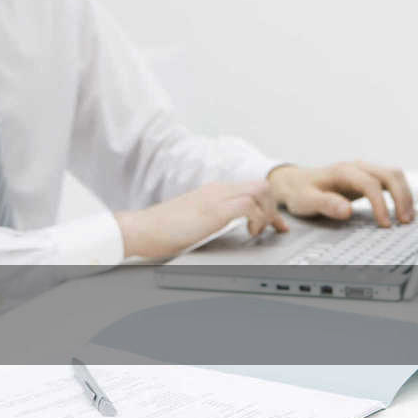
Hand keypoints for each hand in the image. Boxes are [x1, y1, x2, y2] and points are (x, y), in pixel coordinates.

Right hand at [115, 181, 288, 258]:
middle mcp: (218, 190)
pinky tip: (248, 232)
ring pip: (260, 191)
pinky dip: (256, 219)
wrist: (141, 228)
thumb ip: (210, 217)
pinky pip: (248, 205)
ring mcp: (216, 197)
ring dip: (266, 213)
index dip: (269, 206)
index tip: (275, 224)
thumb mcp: (193, 218)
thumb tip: (223, 226)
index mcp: (214, 191)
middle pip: (262, 186)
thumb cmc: (161, 228)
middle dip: (273, 208)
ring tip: (257, 231)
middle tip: (273, 229)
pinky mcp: (213, 210)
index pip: (252, 188)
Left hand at [267, 161, 414, 226]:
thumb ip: (325, 204)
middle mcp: (356, 167)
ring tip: (407, 218)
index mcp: (342, 171)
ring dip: (405, 195)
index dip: (381, 204)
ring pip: (394, 175)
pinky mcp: (367, 177)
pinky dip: (401, 194)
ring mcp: (363, 170)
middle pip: (389, 174)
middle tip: (405, 221)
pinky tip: (402, 210)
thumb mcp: (306, 200)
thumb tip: (347, 210)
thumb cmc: (299, 192)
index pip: (370, 184)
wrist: (294, 182)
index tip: (385, 224)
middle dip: (402, 197)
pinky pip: (391, 181)